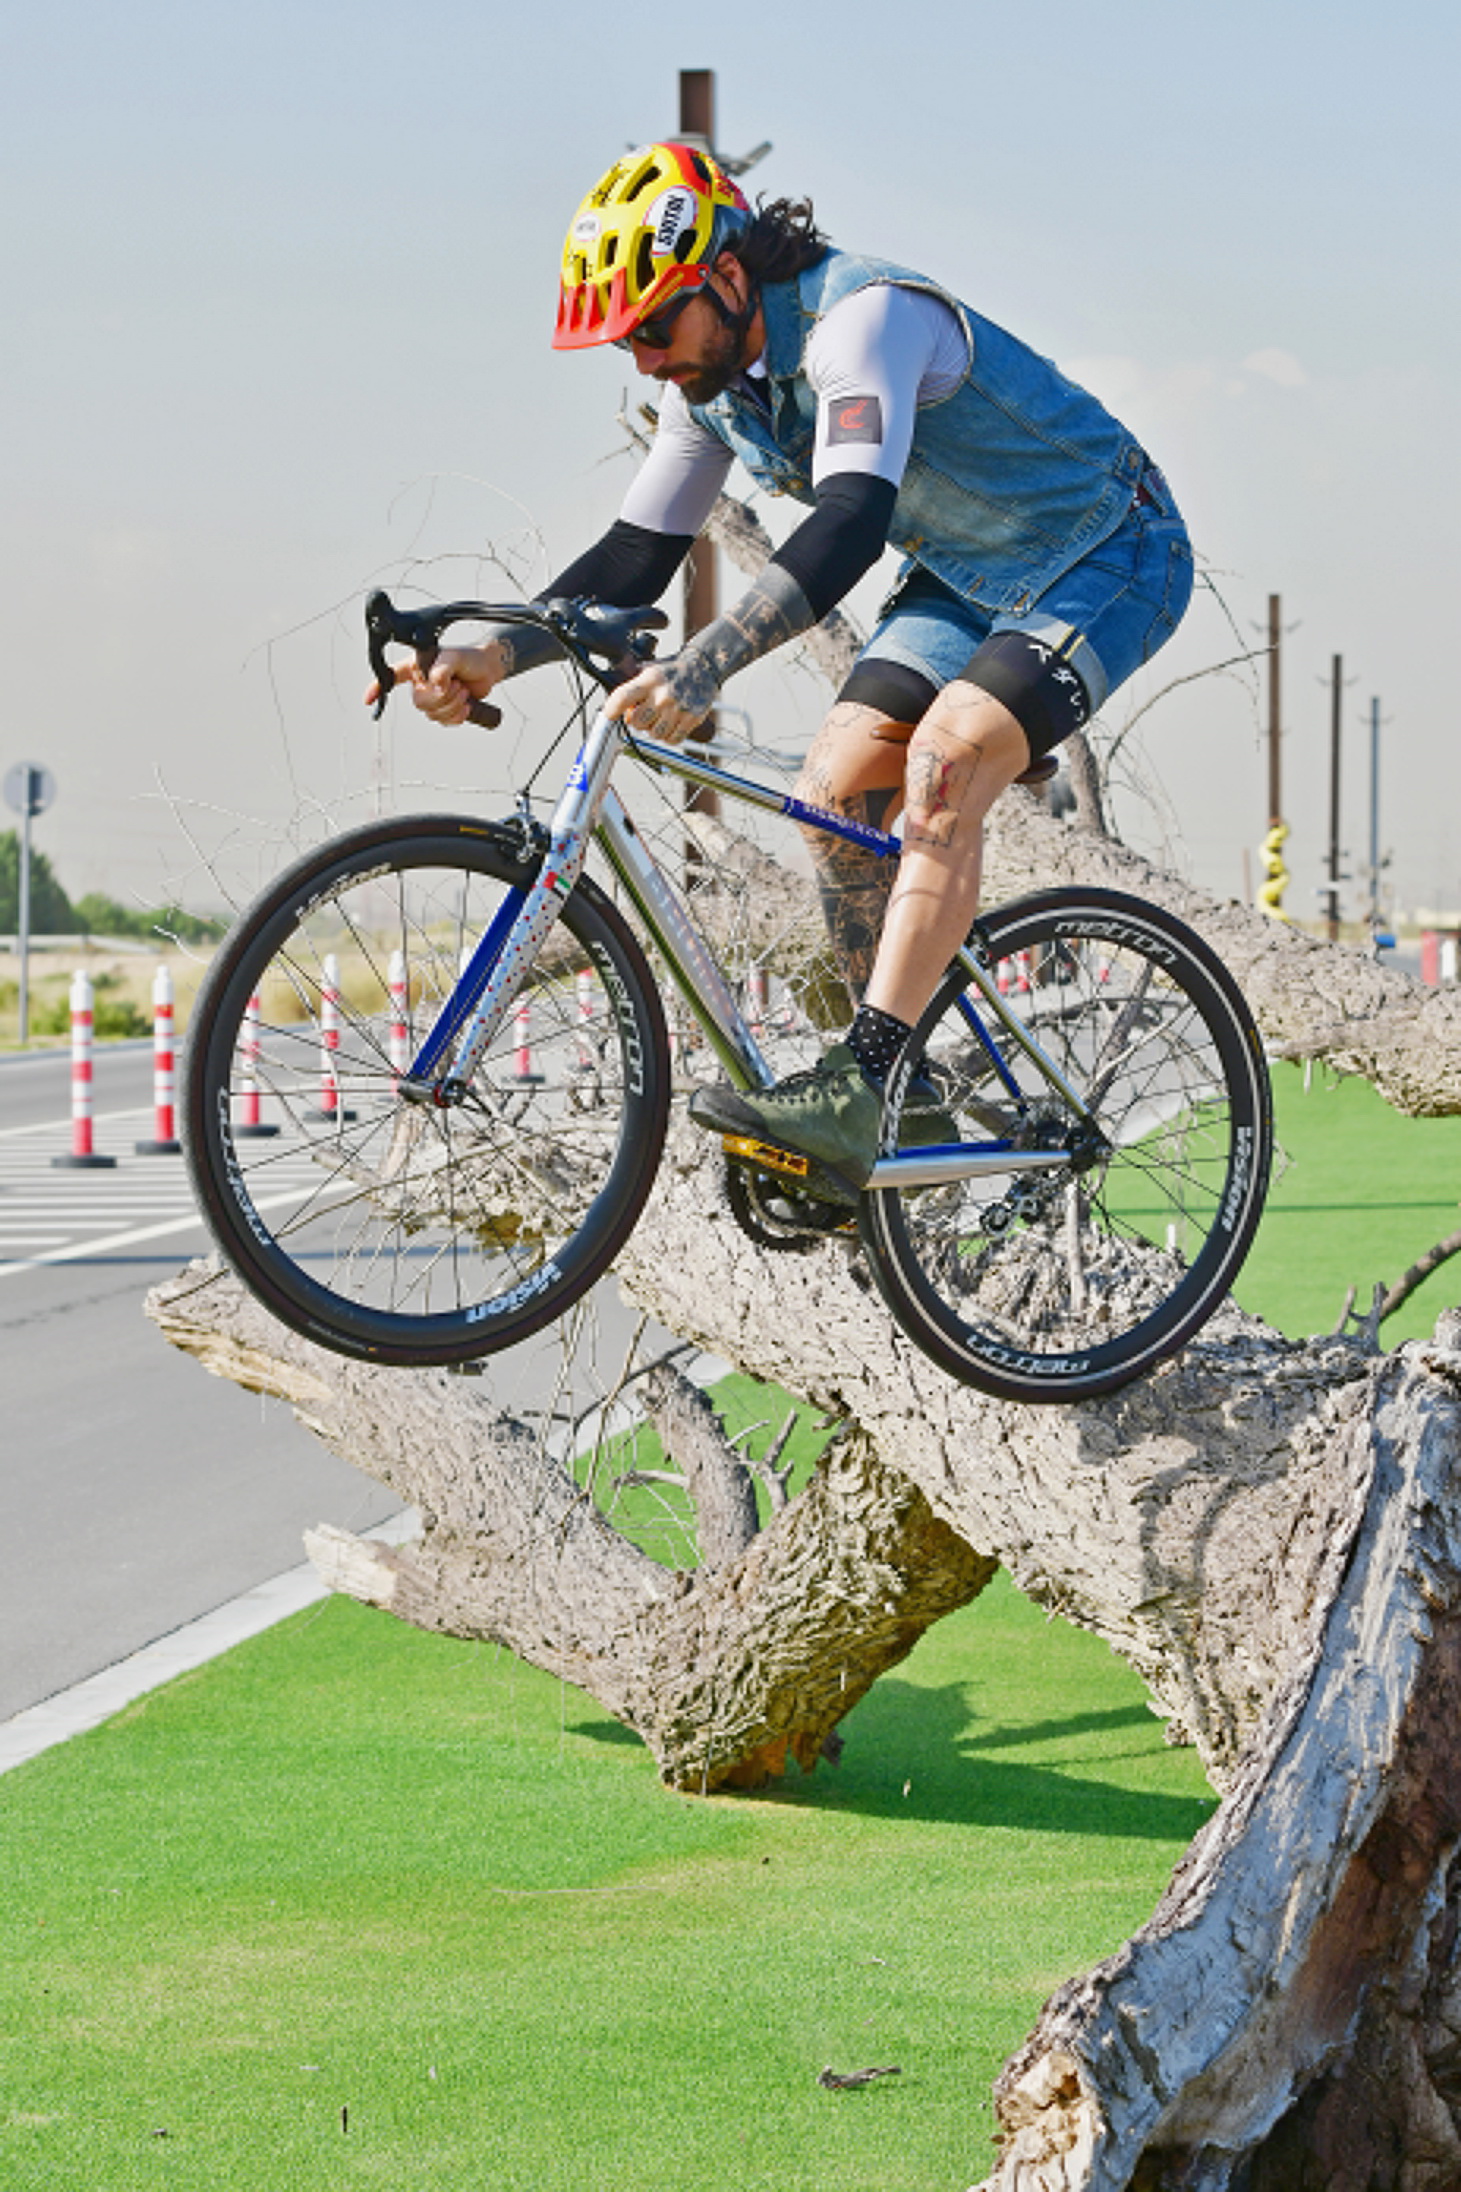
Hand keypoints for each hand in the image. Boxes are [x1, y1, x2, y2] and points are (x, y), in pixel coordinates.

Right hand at [364, 642, 506, 726]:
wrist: (488, 669)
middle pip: (419, 703)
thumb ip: (442, 668)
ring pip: (433, 714)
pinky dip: (457, 716)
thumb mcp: (454, 657)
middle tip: (456, 686)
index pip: (392, 677)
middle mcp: (421, 683)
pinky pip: (444, 722)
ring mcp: (433, 697)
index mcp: (416, 667)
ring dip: (452, 705)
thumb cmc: (468, 658)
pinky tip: (465, 706)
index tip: (368, 699)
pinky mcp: (445, 709)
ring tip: (463, 691)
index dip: (378, 688)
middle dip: (441, 698)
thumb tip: (436, 685)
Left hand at [604, 650, 718, 743]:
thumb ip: (631, 687)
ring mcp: (679, 708)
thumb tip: (614, 709)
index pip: (623, 697)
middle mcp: (664, 694)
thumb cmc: (670, 672)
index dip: (612, 709)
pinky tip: (671, 724)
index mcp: (650, 679)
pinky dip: (669, 736)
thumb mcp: (648, 670)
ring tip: (660, 717)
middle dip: (638, 721)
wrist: (702, 668)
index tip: (610, 715)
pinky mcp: (692, 718)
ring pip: (655, 734)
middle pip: (638, 723)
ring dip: (654, 730)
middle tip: (645, 713)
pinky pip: (672, 739)